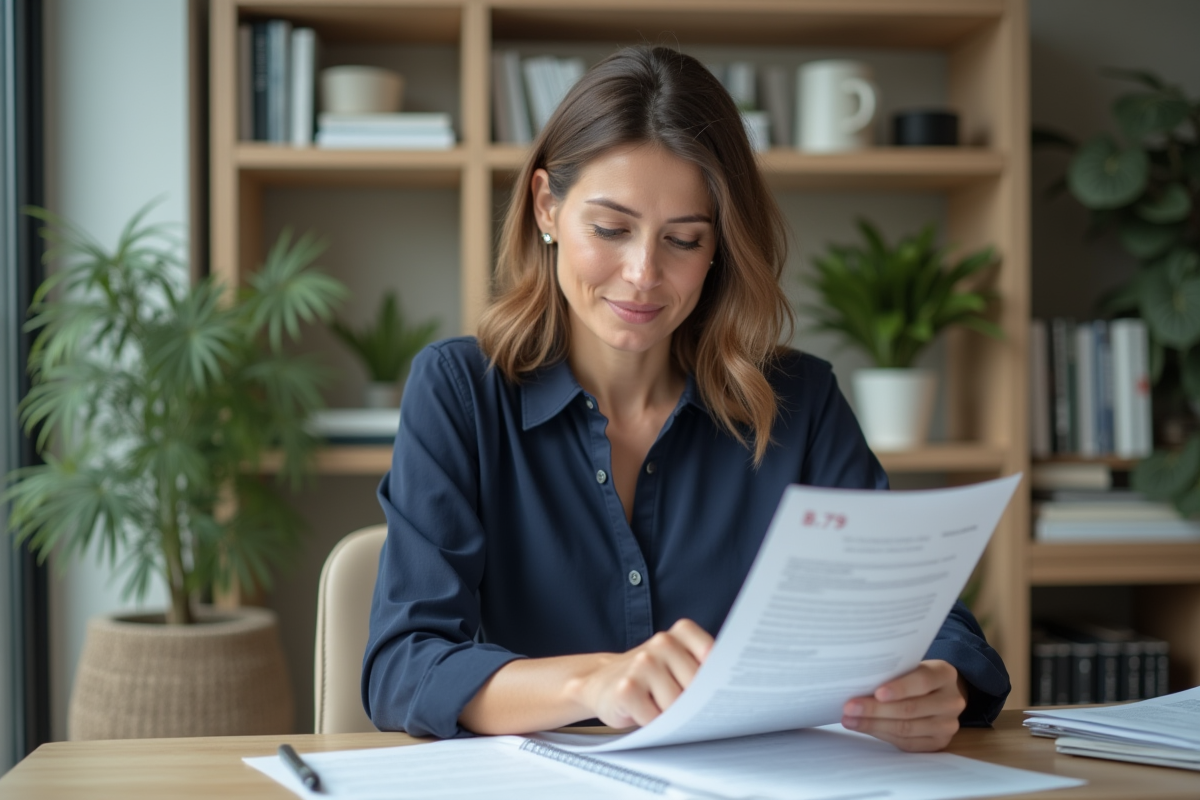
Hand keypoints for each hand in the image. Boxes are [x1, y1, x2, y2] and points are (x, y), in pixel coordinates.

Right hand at [569, 619, 712, 728]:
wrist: (600, 682)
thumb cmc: (648, 678)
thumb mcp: (677, 664)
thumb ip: (700, 668)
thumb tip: (726, 693)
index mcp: (680, 633)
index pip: (713, 655)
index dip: (713, 678)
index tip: (710, 688)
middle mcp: (662, 642)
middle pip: (697, 686)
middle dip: (692, 703)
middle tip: (679, 703)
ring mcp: (643, 664)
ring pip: (677, 705)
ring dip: (670, 715)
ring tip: (657, 705)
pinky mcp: (627, 689)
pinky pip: (655, 718)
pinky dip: (653, 723)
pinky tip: (642, 711)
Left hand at [840, 659, 967, 751]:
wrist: (940, 694)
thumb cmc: (917, 676)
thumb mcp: (912, 667)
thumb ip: (894, 673)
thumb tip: (857, 683)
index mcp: (945, 675)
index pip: (922, 681)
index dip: (899, 688)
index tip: (876, 693)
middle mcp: (951, 701)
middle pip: (911, 708)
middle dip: (876, 709)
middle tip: (849, 708)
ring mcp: (947, 725)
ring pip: (907, 728)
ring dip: (874, 725)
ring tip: (850, 720)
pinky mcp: (938, 743)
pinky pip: (907, 743)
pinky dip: (882, 734)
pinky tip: (865, 728)